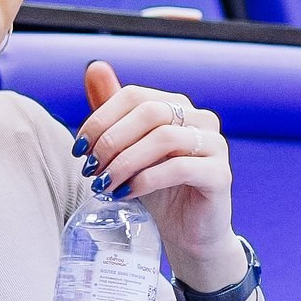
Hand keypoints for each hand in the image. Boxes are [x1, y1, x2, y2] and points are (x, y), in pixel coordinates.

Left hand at [76, 60, 244, 291]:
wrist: (189, 234)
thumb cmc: (158, 190)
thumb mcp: (128, 151)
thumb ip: (114, 114)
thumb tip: (94, 67)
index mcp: (178, 106)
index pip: (134, 96)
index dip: (102, 119)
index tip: (79, 149)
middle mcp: (201, 119)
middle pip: (149, 112)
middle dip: (111, 140)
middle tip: (90, 168)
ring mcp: (215, 145)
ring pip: (164, 138)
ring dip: (125, 161)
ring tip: (104, 184)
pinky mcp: (220, 175)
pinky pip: (180, 168)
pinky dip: (146, 180)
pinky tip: (126, 194)